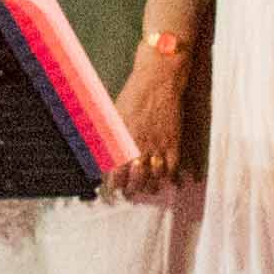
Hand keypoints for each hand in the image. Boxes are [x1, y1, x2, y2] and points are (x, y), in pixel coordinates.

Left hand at [111, 33, 196, 196]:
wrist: (158, 81)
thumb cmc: (133, 96)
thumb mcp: (113, 116)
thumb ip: (108, 137)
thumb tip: (100, 154)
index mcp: (122, 141)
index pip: (115, 173)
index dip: (113, 184)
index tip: (112, 188)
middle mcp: (139, 147)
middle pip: (135, 180)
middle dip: (131, 190)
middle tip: (129, 193)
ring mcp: (158, 146)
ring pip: (154, 178)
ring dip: (149, 187)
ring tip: (147, 189)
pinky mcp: (173, 143)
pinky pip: (171, 169)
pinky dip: (168, 178)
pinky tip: (165, 180)